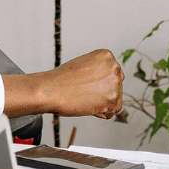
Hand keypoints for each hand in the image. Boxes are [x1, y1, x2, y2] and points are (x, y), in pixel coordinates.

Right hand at [3, 49, 124, 118]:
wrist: (51, 90)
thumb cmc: (62, 80)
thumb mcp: (84, 65)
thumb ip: (100, 71)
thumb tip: (108, 85)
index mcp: (107, 55)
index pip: (113, 75)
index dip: (99, 83)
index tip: (86, 84)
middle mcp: (114, 67)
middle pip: (117, 87)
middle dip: (103, 94)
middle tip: (85, 92)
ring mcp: (114, 83)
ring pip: (115, 101)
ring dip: (101, 104)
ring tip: (85, 98)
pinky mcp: (112, 99)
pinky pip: (112, 112)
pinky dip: (100, 113)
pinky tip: (88, 106)